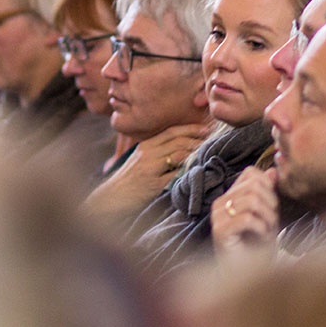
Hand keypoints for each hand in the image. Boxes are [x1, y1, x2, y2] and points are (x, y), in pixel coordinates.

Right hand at [84, 123, 210, 220]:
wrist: (112, 198)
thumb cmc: (130, 180)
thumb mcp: (142, 160)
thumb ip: (159, 152)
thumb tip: (183, 149)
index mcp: (145, 145)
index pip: (172, 131)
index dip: (191, 128)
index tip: (206, 128)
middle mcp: (147, 152)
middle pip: (177, 140)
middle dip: (197, 137)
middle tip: (213, 137)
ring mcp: (149, 166)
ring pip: (177, 153)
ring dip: (194, 151)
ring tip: (208, 150)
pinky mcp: (152, 182)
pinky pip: (174, 173)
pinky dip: (186, 169)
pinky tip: (196, 168)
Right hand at [211, 166, 278, 260]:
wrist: (251, 275)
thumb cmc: (259, 246)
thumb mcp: (269, 215)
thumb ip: (269, 193)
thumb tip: (273, 170)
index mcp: (230, 195)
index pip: (251, 173)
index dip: (269, 188)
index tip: (273, 209)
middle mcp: (220, 203)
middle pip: (254, 186)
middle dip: (271, 204)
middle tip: (272, 223)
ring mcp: (218, 217)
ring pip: (252, 201)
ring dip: (268, 218)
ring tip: (268, 232)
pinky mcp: (220, 231)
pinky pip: (247, 218)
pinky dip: (262, 228)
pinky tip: (262, 238)